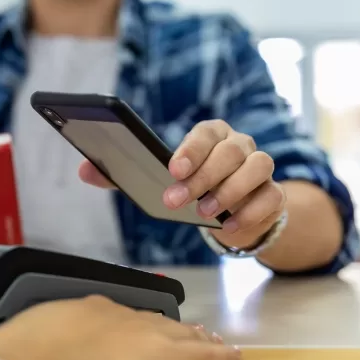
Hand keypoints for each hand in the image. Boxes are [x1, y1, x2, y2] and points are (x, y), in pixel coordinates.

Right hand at [0, 296, 239, 359]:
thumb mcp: (21, 346)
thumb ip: (36, 348)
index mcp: (78, 308)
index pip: (114, 314)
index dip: (130, 324)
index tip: (134, 331)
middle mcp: (112, 312)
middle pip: (151, 318)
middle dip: (169, 325)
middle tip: (188, 330)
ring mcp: (136, 331)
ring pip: (176, 332)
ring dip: (192, 337)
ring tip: (208, 341)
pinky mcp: (158, 356)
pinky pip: (195, 355)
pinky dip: (213, 356)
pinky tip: (229, 357)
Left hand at [79, 119, 284, 247]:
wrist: (232, 214)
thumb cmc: (191, 190)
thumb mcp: (157, 182)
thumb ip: (122, 176)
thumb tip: (85, 171)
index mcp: (212, 135)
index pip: (206, 131)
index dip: (191, 148)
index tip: (173, 169)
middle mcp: (240, 145)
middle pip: (230, 151)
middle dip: (203, 176)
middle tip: (178, 200)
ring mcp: (261, 168)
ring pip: (258, 166)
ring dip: (230, 190)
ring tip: (206, 212)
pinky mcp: (274, 194)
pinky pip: (271, 197)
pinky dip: (251, 213)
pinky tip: (229, 227)